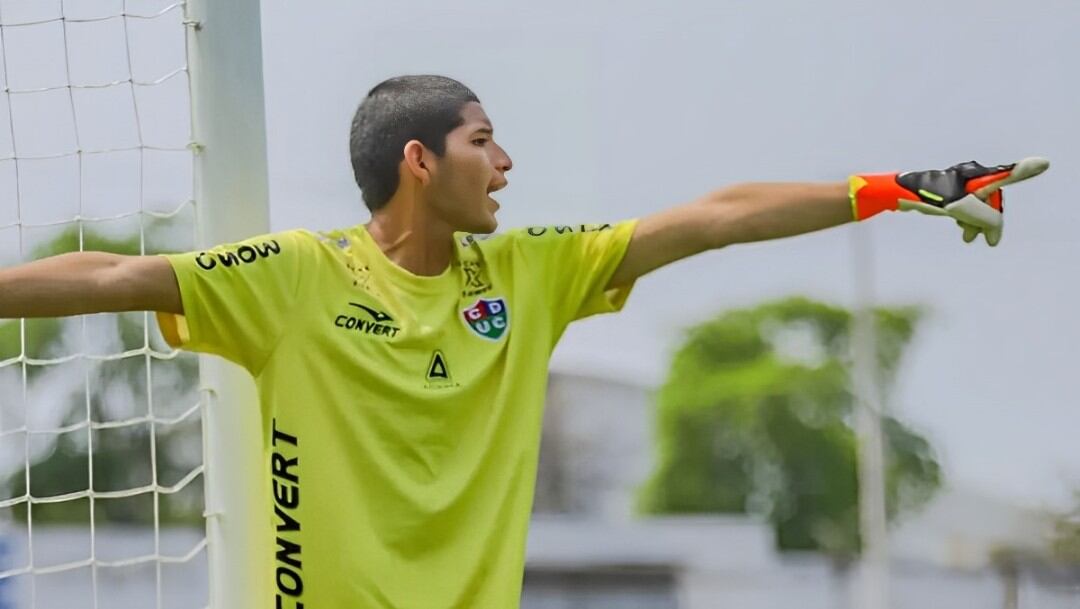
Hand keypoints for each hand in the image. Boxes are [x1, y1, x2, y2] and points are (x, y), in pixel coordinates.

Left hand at [895, 157, 1049, 245]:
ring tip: (967, 238)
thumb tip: (995, 232)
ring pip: (978, 205)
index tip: (1043, 164)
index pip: (1006, 176)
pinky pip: (966, 206)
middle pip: (992, 199)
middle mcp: (971, 176)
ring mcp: (960, 183)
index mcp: (977, 176)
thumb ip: (988, 219)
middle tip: (986, 240)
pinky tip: (962, 230)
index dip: (1024, 172)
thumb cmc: (930, 198)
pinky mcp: (949, 191)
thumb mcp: (964, 210)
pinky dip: (966, 218)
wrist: (899, 195)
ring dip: (976, 223)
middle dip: (989, 219)